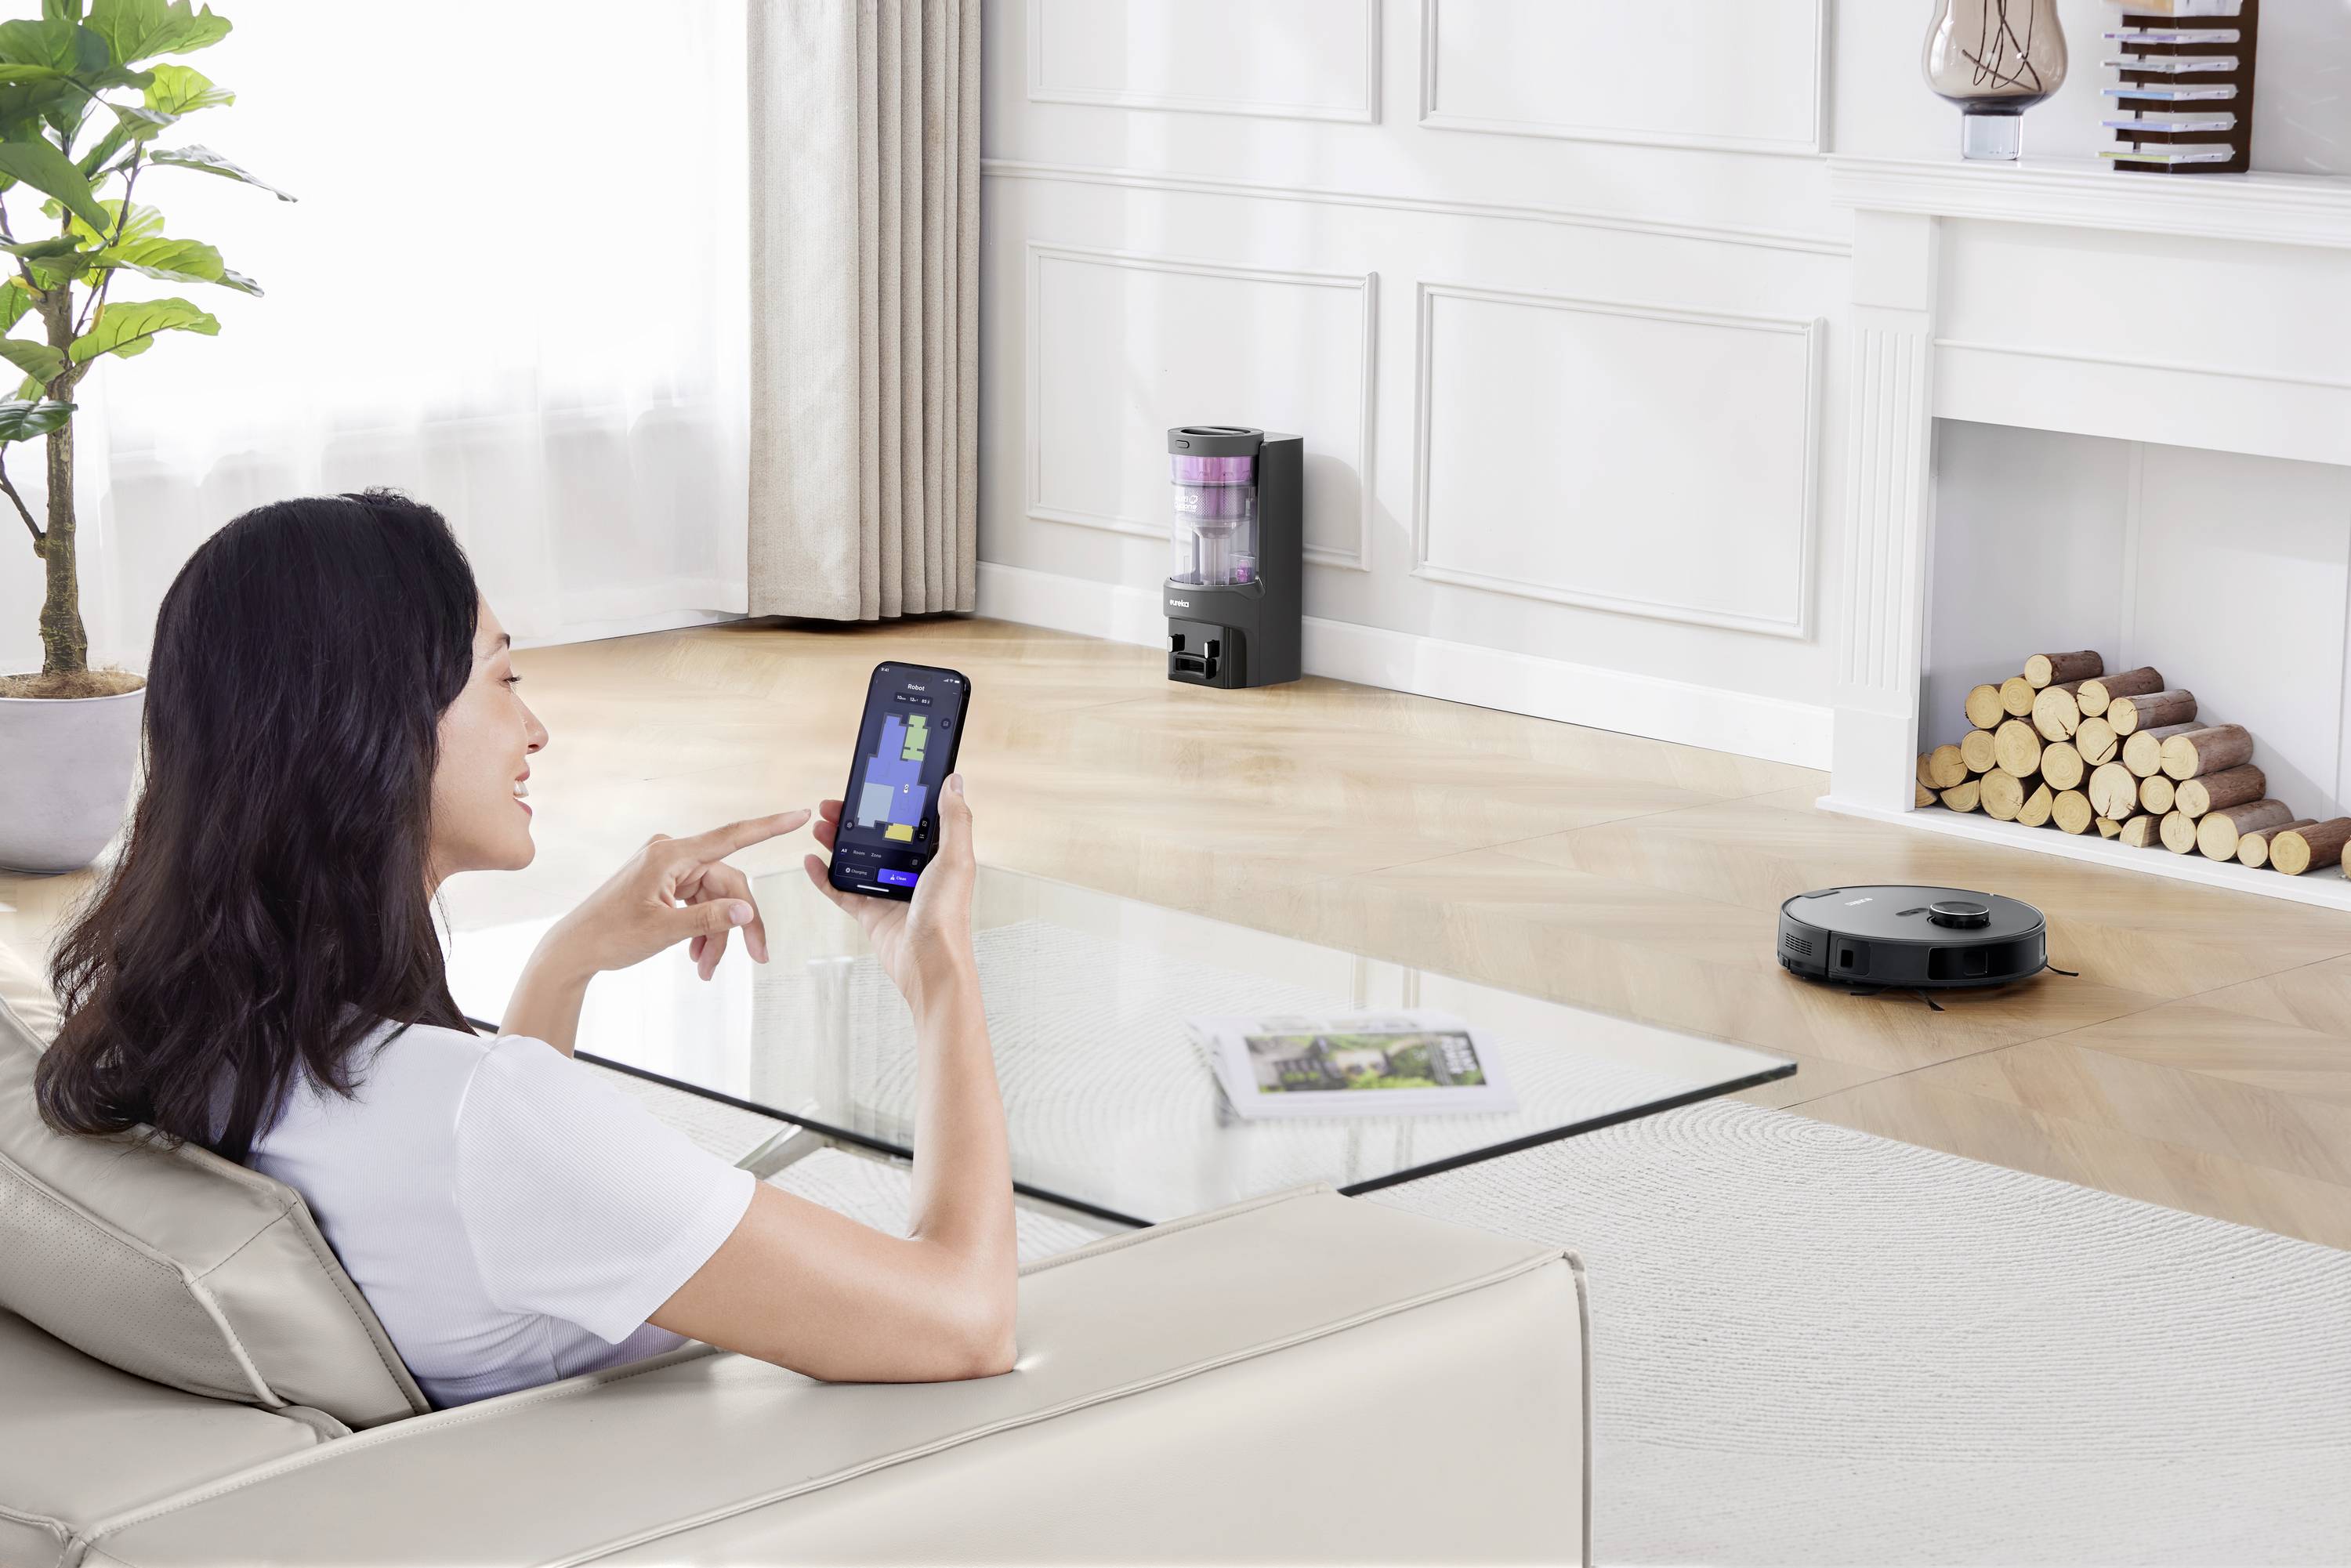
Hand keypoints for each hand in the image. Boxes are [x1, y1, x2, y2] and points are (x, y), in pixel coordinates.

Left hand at [539, 810, 810, 984]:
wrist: (574, 949)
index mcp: (669, 855)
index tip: (800, 815)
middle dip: (740, 922)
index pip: (731, 837)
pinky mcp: (664, 885)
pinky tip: (697, 957)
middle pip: (727, 884)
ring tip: (706, 968)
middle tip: (758, 957)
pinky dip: (702, 930)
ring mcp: (668, 870)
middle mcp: (671, 856)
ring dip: (717, 934)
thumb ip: (709, 919)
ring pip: (715, 900)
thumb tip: (746, 910)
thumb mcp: (663, 931)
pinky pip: (698, 904)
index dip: (770, 827)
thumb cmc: (609, 936)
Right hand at [804, 773, 977, 1016]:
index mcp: (935, 856)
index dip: (889, 800)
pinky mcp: (870, 913)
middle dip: (854, 818)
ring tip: (819, 825)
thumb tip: (955, 781)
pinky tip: (810, 860)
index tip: (870, 785)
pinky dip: (823, 875)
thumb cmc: (948, 916)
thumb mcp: (956, 859)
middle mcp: (912, 871)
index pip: (908, 819)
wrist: (929, 964)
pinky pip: (841, 889)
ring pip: (857, 858)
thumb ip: (954, 819)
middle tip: (832, 804)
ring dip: (836, 841)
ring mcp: (888, 891)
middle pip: (877, 836)